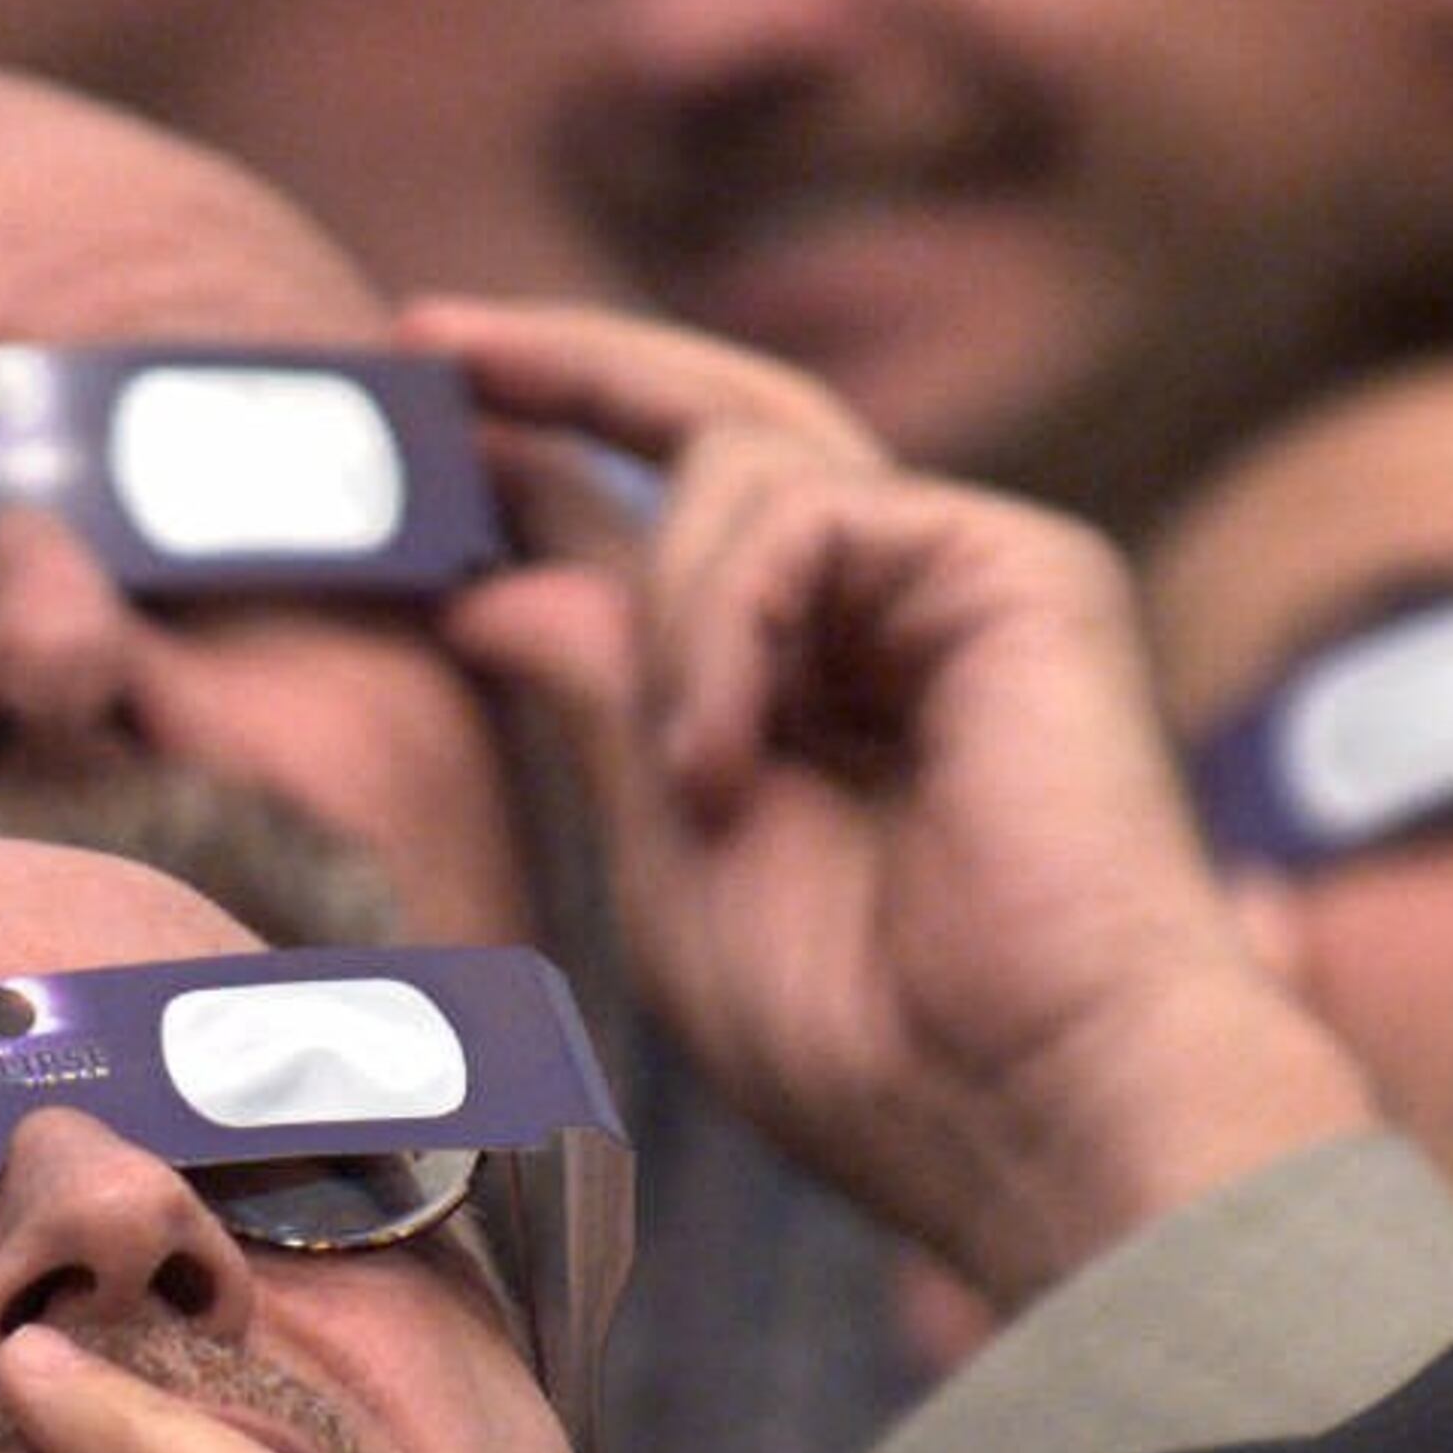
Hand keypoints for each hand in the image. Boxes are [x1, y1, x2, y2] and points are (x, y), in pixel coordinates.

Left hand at [413, 296, 1372, 1309]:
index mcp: (812, 687)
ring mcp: (962, 576)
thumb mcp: (666, 854)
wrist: (1028, 1104)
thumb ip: (598, 699)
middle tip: (426, 348)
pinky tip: (729, 767)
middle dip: (565, 367)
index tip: (424, 404)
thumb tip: (490, 579)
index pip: (669, 517)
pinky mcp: (1018, 562)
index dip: (550, 450)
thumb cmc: (865, 1039)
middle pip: (721, 420)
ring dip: (671, 623)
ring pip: (740, 472)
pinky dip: (729, 632)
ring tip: (698, 789)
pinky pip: (804, 519)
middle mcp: (894, 610)